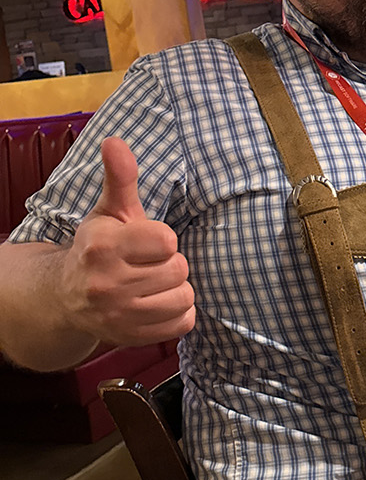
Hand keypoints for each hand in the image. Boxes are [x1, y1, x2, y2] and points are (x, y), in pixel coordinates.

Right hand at [61, 138, 195, 345]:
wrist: (68, 296)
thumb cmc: (98, 246)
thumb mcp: (109, 210)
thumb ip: (120, 177)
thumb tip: (116, 141)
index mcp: (103, 246)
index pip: (168, 241)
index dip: (164, 239)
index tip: (149, 240)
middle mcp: (107, 284)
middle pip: (179, 269)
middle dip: (170, 263)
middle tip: (149, 263)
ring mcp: (119, 315)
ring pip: (184, 297)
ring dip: (176, 288)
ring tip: (154, 282)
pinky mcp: (132, 338)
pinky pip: (183, 323)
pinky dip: (179, 313)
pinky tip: (158, 302)